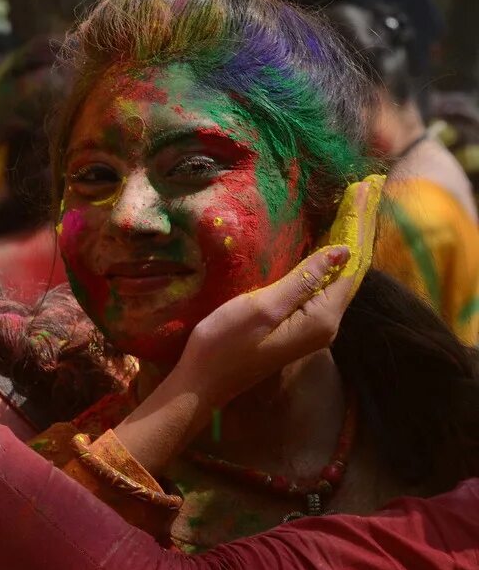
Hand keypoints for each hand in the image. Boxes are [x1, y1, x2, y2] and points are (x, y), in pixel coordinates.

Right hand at [180, 175, 382, 404]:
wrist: (202, 382)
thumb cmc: (225, 343)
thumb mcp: (263, 307)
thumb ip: (303, 281)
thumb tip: (342, 252)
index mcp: (322, 318)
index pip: (352, 263)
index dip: (358, 224)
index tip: (364, 188)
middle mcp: (326, 324)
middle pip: (351, 269)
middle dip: (359, 228)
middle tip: (368, 187)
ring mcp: (312, 327)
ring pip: (339, 276)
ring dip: (347, 241)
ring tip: (354, 208)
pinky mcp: (297, 326)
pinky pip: (323, 285)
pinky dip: (329, 258)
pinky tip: (327, 244)